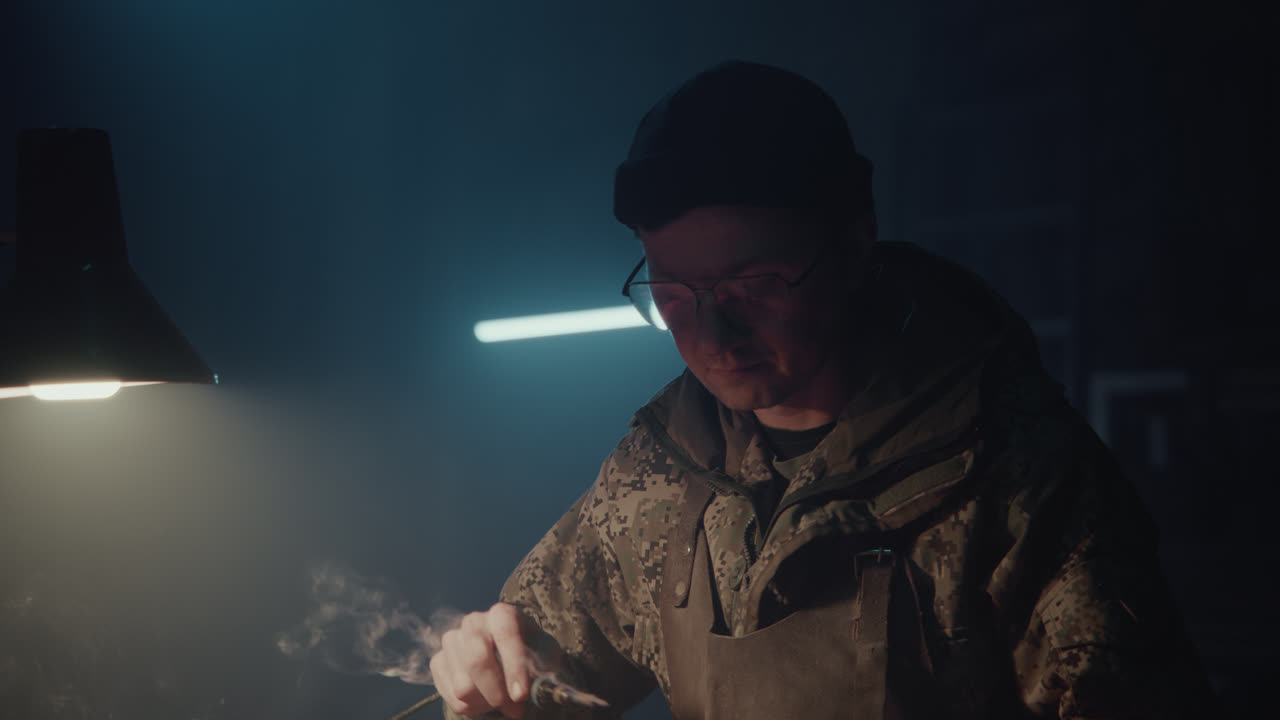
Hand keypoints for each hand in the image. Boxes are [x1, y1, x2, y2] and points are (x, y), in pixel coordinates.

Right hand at [430, 603, 536, 717]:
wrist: (505, 654)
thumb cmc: (529, 652)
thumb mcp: (545, 654)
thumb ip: (543, 666)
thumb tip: (535, 686)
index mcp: (502, 614)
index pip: (505, 633)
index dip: (513, 666)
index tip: (520, 695)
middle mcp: (473, 622)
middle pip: (477, 660)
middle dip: (496, 692)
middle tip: (515, 709)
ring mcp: (452, 640)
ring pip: (463, 686)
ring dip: (487, 702)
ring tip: (502, 700)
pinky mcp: (438, 661)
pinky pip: (451, 696)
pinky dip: (472, 707)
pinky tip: (485, 698)